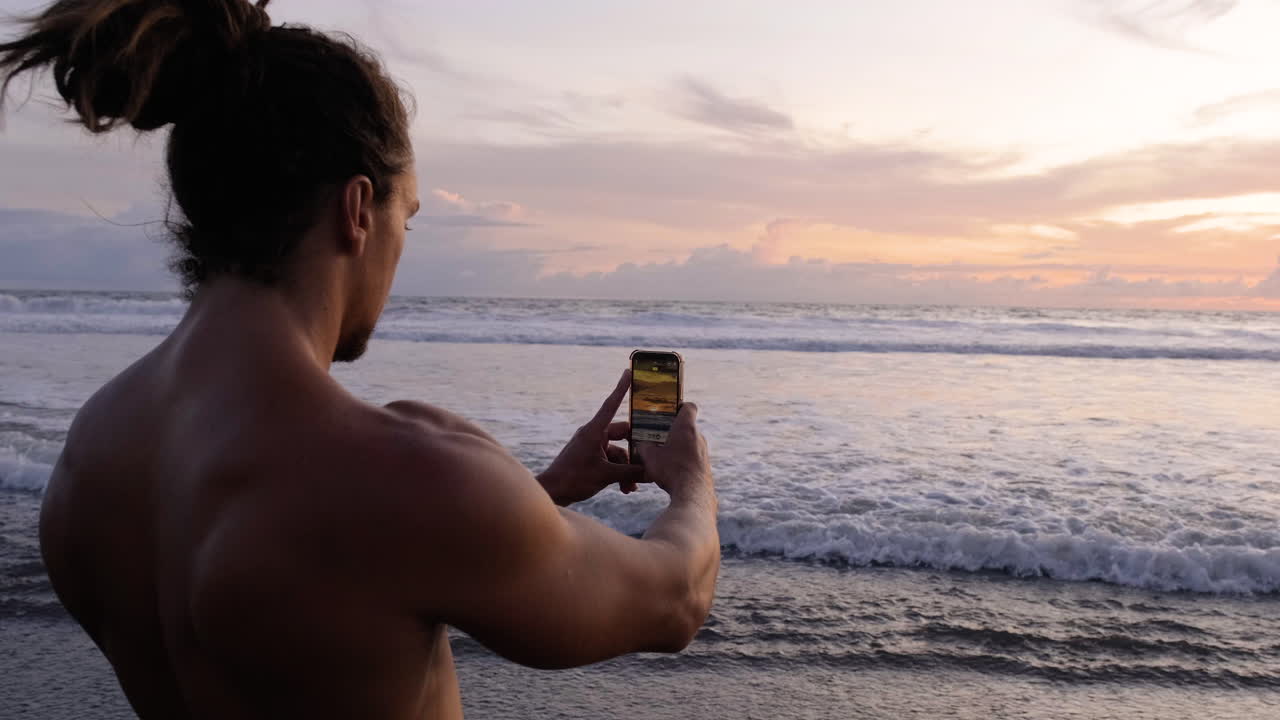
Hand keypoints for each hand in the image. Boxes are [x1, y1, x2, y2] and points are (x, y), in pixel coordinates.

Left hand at [538, 370, 645, 505]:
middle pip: (622, 435)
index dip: (621, 388)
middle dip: (635, 452)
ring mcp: (591, 446)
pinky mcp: (591, 458)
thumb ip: (631, 472)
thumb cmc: (574, 479)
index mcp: (594, 431)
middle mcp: (593, 435)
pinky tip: (625, 488)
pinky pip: (610, 461)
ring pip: (618, 452)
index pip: (611, 404)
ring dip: (627, 469)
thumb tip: (652, 472)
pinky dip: (619, 473)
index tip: (629, 372)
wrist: (553, 493)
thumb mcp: (606, 475)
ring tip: (632, 487)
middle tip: (649, 460)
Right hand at [635, 403, 712, 504]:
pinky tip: (670, 473)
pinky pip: (692, 459)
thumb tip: (641, 445)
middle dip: (672, 431)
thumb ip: (643, 447)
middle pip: (686, 427)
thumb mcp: (649, 456)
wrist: (692, 494)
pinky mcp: (705, 466)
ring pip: (689, 444)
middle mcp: (698, 437)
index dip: (680, 405)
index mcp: (686, 427)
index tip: (669, 410)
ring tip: (662, 458)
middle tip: (657, 437)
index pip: (689, 407)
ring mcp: (704, 452)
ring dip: (677, 448)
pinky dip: (682, 462)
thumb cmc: (671, 470)